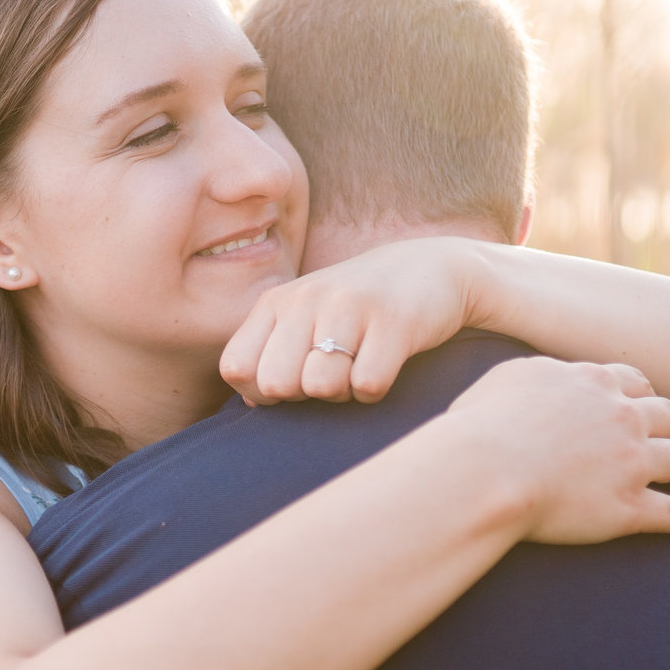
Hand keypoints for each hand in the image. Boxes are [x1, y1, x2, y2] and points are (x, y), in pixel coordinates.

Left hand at [220, 237, 481, 405]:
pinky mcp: (394, 321)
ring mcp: (349, 306)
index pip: (236, 367)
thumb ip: (271, 354)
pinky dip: (375, 390)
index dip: (261, 391)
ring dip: (343, 394)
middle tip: (331, 374)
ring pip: (321, 386)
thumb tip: (253, 401)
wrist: (433, 269)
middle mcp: (306, 299)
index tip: (293, 381)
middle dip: (304, 395)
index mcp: (277, 302)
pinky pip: (367, 386)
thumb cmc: (358, 309)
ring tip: (357, 368)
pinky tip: (385, 365)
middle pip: (276, 384)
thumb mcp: (305, 318)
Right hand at [444, 357, 669, 543]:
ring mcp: (632, 462)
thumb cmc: (482, 425)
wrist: (488, 469)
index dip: (646, 395)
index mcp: (594, 383)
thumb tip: (539, 380)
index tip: (650, 403)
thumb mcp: (508, 377)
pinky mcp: (629, 508)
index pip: (634, 383)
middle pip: (666, 416)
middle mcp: (623, 417)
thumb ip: (538, 374)